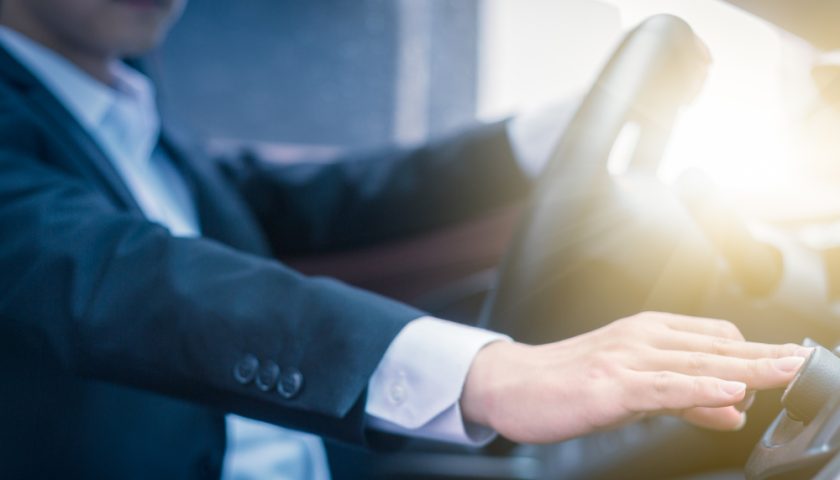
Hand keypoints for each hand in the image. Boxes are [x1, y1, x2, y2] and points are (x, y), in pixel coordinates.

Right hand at [460, 312, 810, 442]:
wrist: (511, 386)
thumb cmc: (568, 385)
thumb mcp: (634, 392)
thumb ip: (685, 398)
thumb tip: (733, 409)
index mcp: (646, 333)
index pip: (714, 338)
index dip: (755, 352)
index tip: (791, 361)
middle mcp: (640, 338)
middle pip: (716, 347)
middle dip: (764, 357)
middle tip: (802, 363)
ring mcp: (625, 359)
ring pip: (697, 362)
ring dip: (746, 368)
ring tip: (785, 372)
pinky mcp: (610, 384)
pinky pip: (664, 386)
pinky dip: (700, 388)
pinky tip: (729, 392)